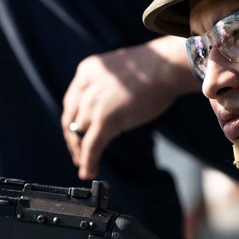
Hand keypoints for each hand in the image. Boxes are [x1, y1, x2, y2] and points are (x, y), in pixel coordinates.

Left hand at [61, 36, 198, 179]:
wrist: (166, 67)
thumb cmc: (153, 69)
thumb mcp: (118, 73)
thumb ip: (105, 89)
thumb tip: (106, 111)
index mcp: (87, 72)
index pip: (71, 103)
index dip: (71, 123)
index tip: (74, 136)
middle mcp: (86, 87)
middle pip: (71, 120)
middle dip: (73, 141)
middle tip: (78, 157)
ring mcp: (93, 103)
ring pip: (80, 135)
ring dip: (82, 154)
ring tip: (86, 168)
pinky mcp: (105, 119)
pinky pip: (91, 146)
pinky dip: (88, 161)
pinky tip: (89, 172)